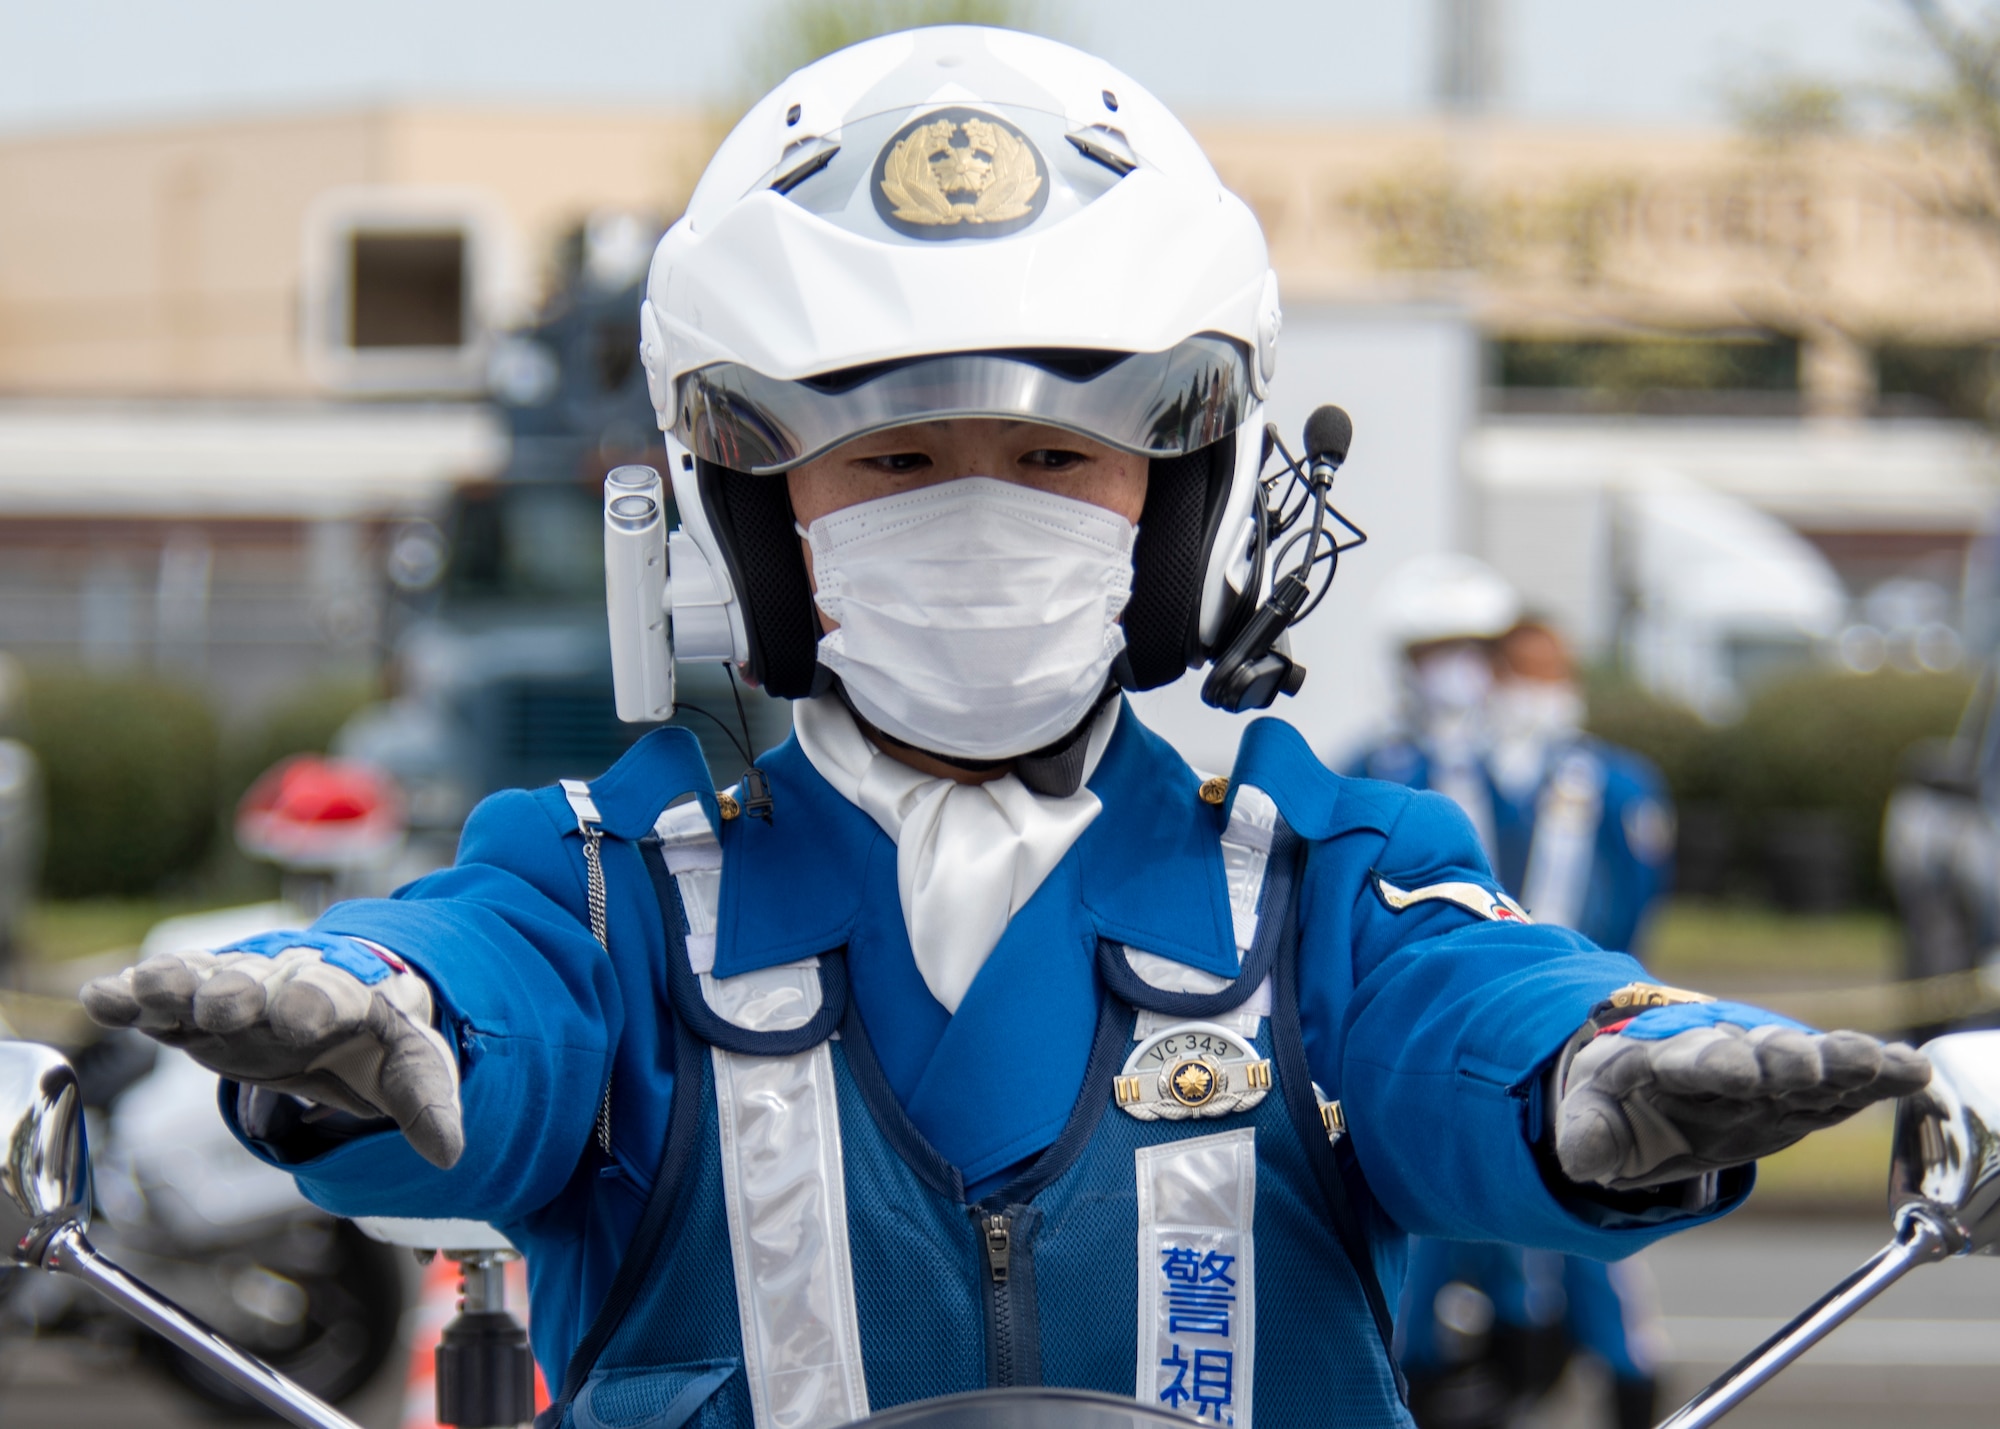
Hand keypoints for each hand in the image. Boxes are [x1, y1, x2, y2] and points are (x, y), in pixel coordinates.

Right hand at [81, 931, 463, 1168]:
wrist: (342, 1009)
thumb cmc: (376, 1042)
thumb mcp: (410, 1070)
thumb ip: (428, 1105)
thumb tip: (451, 1153)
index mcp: (346, 996)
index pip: (331, 998)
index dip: (314, 1005)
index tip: (299, 1017)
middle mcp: (287, 985)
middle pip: (259, 984)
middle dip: (239, 992)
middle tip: (218, 1004)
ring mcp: (239, 992)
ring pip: (203, 981)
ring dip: (173, 985)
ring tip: (140, 990)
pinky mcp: (197, 1009)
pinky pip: (162, 998)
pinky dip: (132, 997)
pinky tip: (100, 998)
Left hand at [1553, 999, 1929, 1191]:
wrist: (1648, 1081)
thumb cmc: (1618, 1102)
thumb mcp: (1591, 1121)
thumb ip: (1588, 1140)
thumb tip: (1583, 1163)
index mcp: (1661, 1060)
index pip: (1688, 1059)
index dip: (1713, 1064)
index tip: (1737, 1070)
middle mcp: (1720, 1056)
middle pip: (1755, 1054)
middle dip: (1781, 1059)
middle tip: (1808, 1066)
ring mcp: (1764, 1070)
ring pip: (1806, 1061)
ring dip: (1840, 1062)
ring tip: (1879, 1063)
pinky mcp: (1800, 1091)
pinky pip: (1840, 1082)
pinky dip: (1875, 1076)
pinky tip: (1912, 1072)